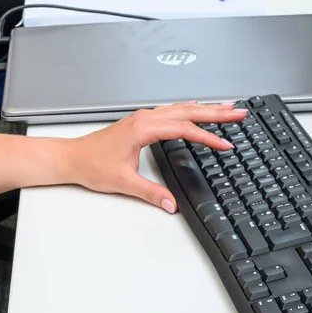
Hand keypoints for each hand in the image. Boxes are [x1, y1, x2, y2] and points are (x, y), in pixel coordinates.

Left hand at [67, 100, 244, 209]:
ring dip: (205, 108)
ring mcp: (143, 118)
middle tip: (239, 112)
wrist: (72, 157)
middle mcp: (144, 118)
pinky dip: (190, 110)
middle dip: (216, 112)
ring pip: (181, 109)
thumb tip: (171, 204)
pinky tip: (198, 110)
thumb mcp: (123, 183)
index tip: (225, 144)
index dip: (207, 137)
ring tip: (227, 108)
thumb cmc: (91, 164)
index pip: (184, 129)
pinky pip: (172, 111)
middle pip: (187, 111)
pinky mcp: (141, 122)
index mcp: (143, 128)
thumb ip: (151, 193)